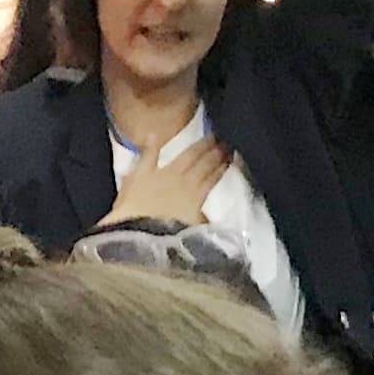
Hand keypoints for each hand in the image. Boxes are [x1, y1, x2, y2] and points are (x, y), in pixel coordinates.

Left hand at [97, 138, 230, 226]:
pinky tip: (154, 134)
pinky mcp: (140, 174)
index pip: (213, 177)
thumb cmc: (169, 240)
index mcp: (196, 196)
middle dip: (215, 151)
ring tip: (209, 136)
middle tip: (225, 140)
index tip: (232, 154)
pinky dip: (151, 145)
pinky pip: (147, 156)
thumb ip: (203, 222)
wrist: (140, 238)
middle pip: (203, 163)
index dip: (223, 165)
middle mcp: (182, 181)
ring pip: (184, 156)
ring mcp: (161, 175)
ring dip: (197, 146)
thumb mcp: (194, 233)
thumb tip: (212, 218)